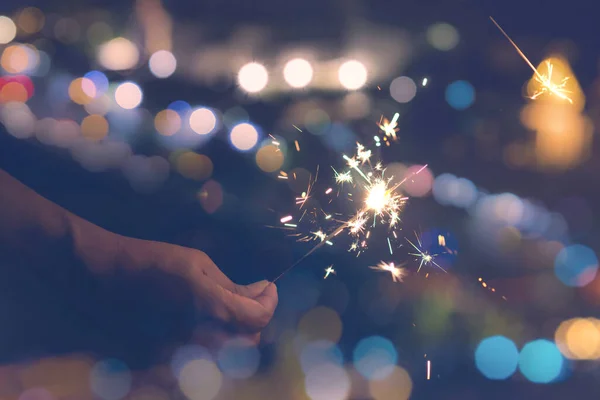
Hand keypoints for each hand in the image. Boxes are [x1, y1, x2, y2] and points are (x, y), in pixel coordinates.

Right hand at [114, 236, 277, 346]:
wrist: (120, 275)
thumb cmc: (162, 261)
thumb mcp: (202, 264)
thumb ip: (232, 285)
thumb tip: (260, 290)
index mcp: (213, 306)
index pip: (258, 317)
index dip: (270, 302)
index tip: (269, 286)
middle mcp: (206, 330)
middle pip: (251, 339)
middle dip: (259, 317)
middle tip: (257, 296)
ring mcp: (192, 341)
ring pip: (235, 350)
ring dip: (245, 329)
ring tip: (242, 306)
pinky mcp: (182, 345)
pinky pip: (215, 351)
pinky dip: (228, 337)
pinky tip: (224, 318)